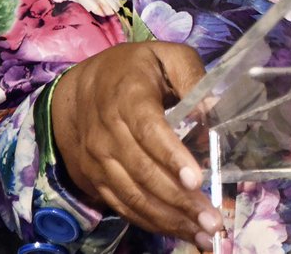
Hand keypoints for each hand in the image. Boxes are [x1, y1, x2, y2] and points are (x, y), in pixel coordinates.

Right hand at [51, 41, 222, 248]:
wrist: (77, 89)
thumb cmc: (133, 69)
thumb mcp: (166, 56)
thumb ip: (192, 75)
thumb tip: (213, 108)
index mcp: (128, 97)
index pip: (149, 131)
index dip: (172, 156)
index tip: (196, 179)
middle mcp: (108, 134)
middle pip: (144, 172)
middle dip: (179, 200)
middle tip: (212, 219)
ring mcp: (98, 161)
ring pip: (134, 196)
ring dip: (169, 219)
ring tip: (203, 234)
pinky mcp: (95, 180)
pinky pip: (123, 206)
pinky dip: (151, 223)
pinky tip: (179, 232)